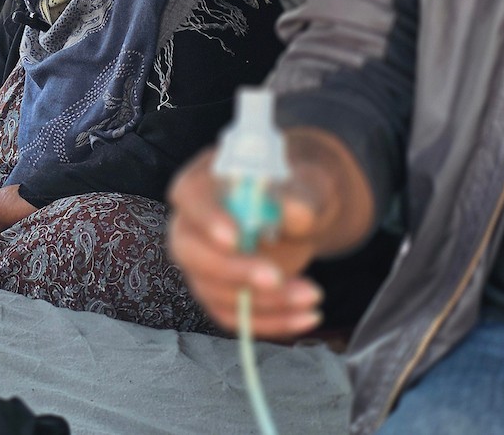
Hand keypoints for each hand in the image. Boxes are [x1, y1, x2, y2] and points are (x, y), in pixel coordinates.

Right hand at [167, 127, 374, 338]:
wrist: (303, 212)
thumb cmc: (297, 189)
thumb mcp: (307, 183)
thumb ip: (301, 195)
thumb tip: (294, 211)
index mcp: (204, 182)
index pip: (191, 196)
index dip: (208, 219)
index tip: (235, 238)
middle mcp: (192, 225)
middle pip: (192, 253)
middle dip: (233, 271)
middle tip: (276, 279)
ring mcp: (202, 264)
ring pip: (215, 292)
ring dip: (264, 302)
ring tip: (313, 296)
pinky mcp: (219, 294)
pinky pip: (234, 316)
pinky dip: (272, 322)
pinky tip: (307, 316)